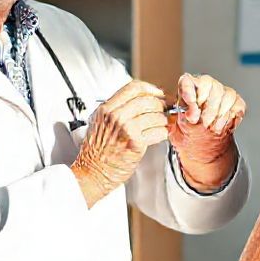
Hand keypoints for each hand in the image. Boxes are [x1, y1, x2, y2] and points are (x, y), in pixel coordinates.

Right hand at [70, 80, 166, 207]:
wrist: (93, 172)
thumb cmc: (96, 152)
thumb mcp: (99, 123)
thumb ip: (116, 110)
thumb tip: (138, 100)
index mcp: (106, 109)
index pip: (134, 88)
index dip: (151, 89)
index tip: (158, 94)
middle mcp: (115, 116)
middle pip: (147, 100)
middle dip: (161, 104)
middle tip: (167, 108)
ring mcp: (126, 129)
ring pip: (155, 115)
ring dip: (164, 119)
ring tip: (164, 123)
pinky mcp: (135, 143)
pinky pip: (157, 132)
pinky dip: (163, 132)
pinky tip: (162, 134)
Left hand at [170, 74, 244, 191]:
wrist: (203, 142)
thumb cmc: (188, 130)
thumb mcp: (177, 127)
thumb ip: (182, 119)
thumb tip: (191, 115)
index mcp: (187, 88)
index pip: (187, 81)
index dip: (189, 91)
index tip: (191, 105)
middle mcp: (205, 85)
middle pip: (210, 84)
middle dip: (208, 106)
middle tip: (203, 122)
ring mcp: (222, 91)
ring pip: (226, 94)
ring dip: (218, 114)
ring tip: (211, 127)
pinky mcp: (235, 101)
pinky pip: (236, 104)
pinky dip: (229, 118)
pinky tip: (220, 126)